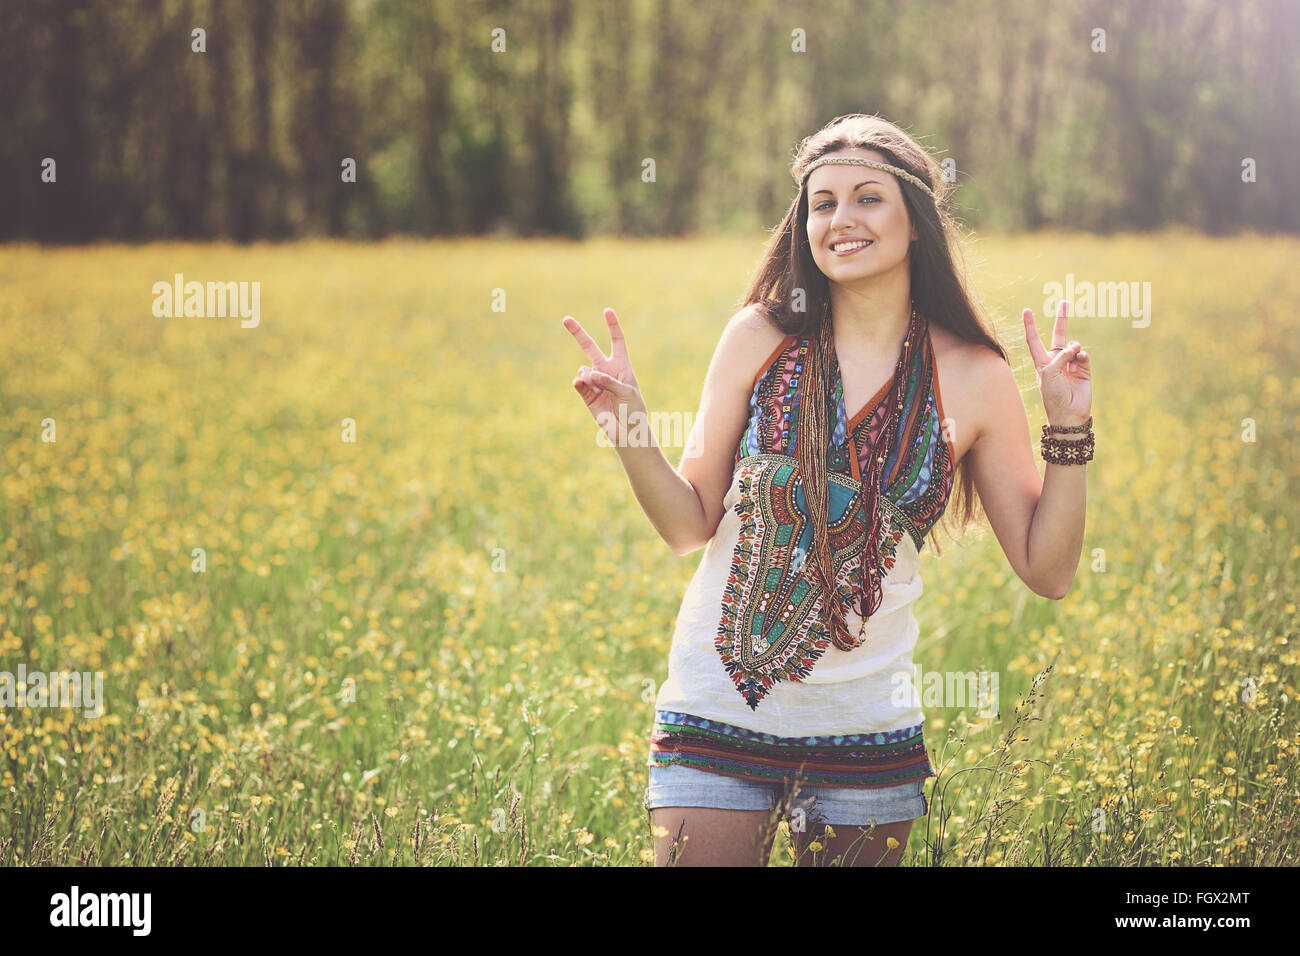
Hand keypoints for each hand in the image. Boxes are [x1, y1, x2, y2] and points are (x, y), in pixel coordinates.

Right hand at [562, 308, 648, 446]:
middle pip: (590, 347)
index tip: (607, 311)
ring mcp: (594, 382)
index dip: (612, 326)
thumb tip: (589, 374)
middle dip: (578, 333)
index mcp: (621, 366)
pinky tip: (581, 384)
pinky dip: (580, 382)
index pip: (617, 341)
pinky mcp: (586, 395)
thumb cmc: (633, 410)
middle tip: (565, 319)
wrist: (626, 431)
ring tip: (599, 388)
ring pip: (584, 370)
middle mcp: (606, 371)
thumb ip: (610, 381)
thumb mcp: (628, 393)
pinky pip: (579, 383)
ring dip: (590, 377)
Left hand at [1023, 299, 1090, 427]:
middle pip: (1058, 335)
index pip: (1034, 339)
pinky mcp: (1084, 369)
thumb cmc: (1053, 395)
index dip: (1030, 325)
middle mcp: (1055, 360)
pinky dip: (1081, 357)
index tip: (1027, 310)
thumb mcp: (1049, 373)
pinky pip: (1083, 355)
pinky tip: (1079, 364)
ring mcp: (1070, 364)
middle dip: (1062, 319)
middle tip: (1064, 302)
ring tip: (1072, 361)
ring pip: (1074, 346)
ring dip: (1073, 350)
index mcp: (1041, 361)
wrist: (1068, 413)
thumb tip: (1076, 346)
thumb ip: (1060, 356)